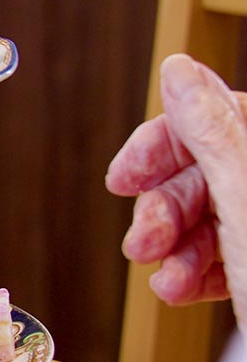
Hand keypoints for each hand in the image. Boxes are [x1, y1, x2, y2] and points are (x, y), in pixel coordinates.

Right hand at [106, 55, 246, 322]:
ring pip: (209, 218)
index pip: (219, 117)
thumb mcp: (245, 203)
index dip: (165, 145)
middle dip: (163, 212)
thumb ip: (210, 133)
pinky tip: (181, 291)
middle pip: (207, 173)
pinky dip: (192, 275)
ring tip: (166, 280)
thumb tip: (180, 70)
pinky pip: (222, 257)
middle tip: (143, 242)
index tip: (127, 175)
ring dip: (172, 251)